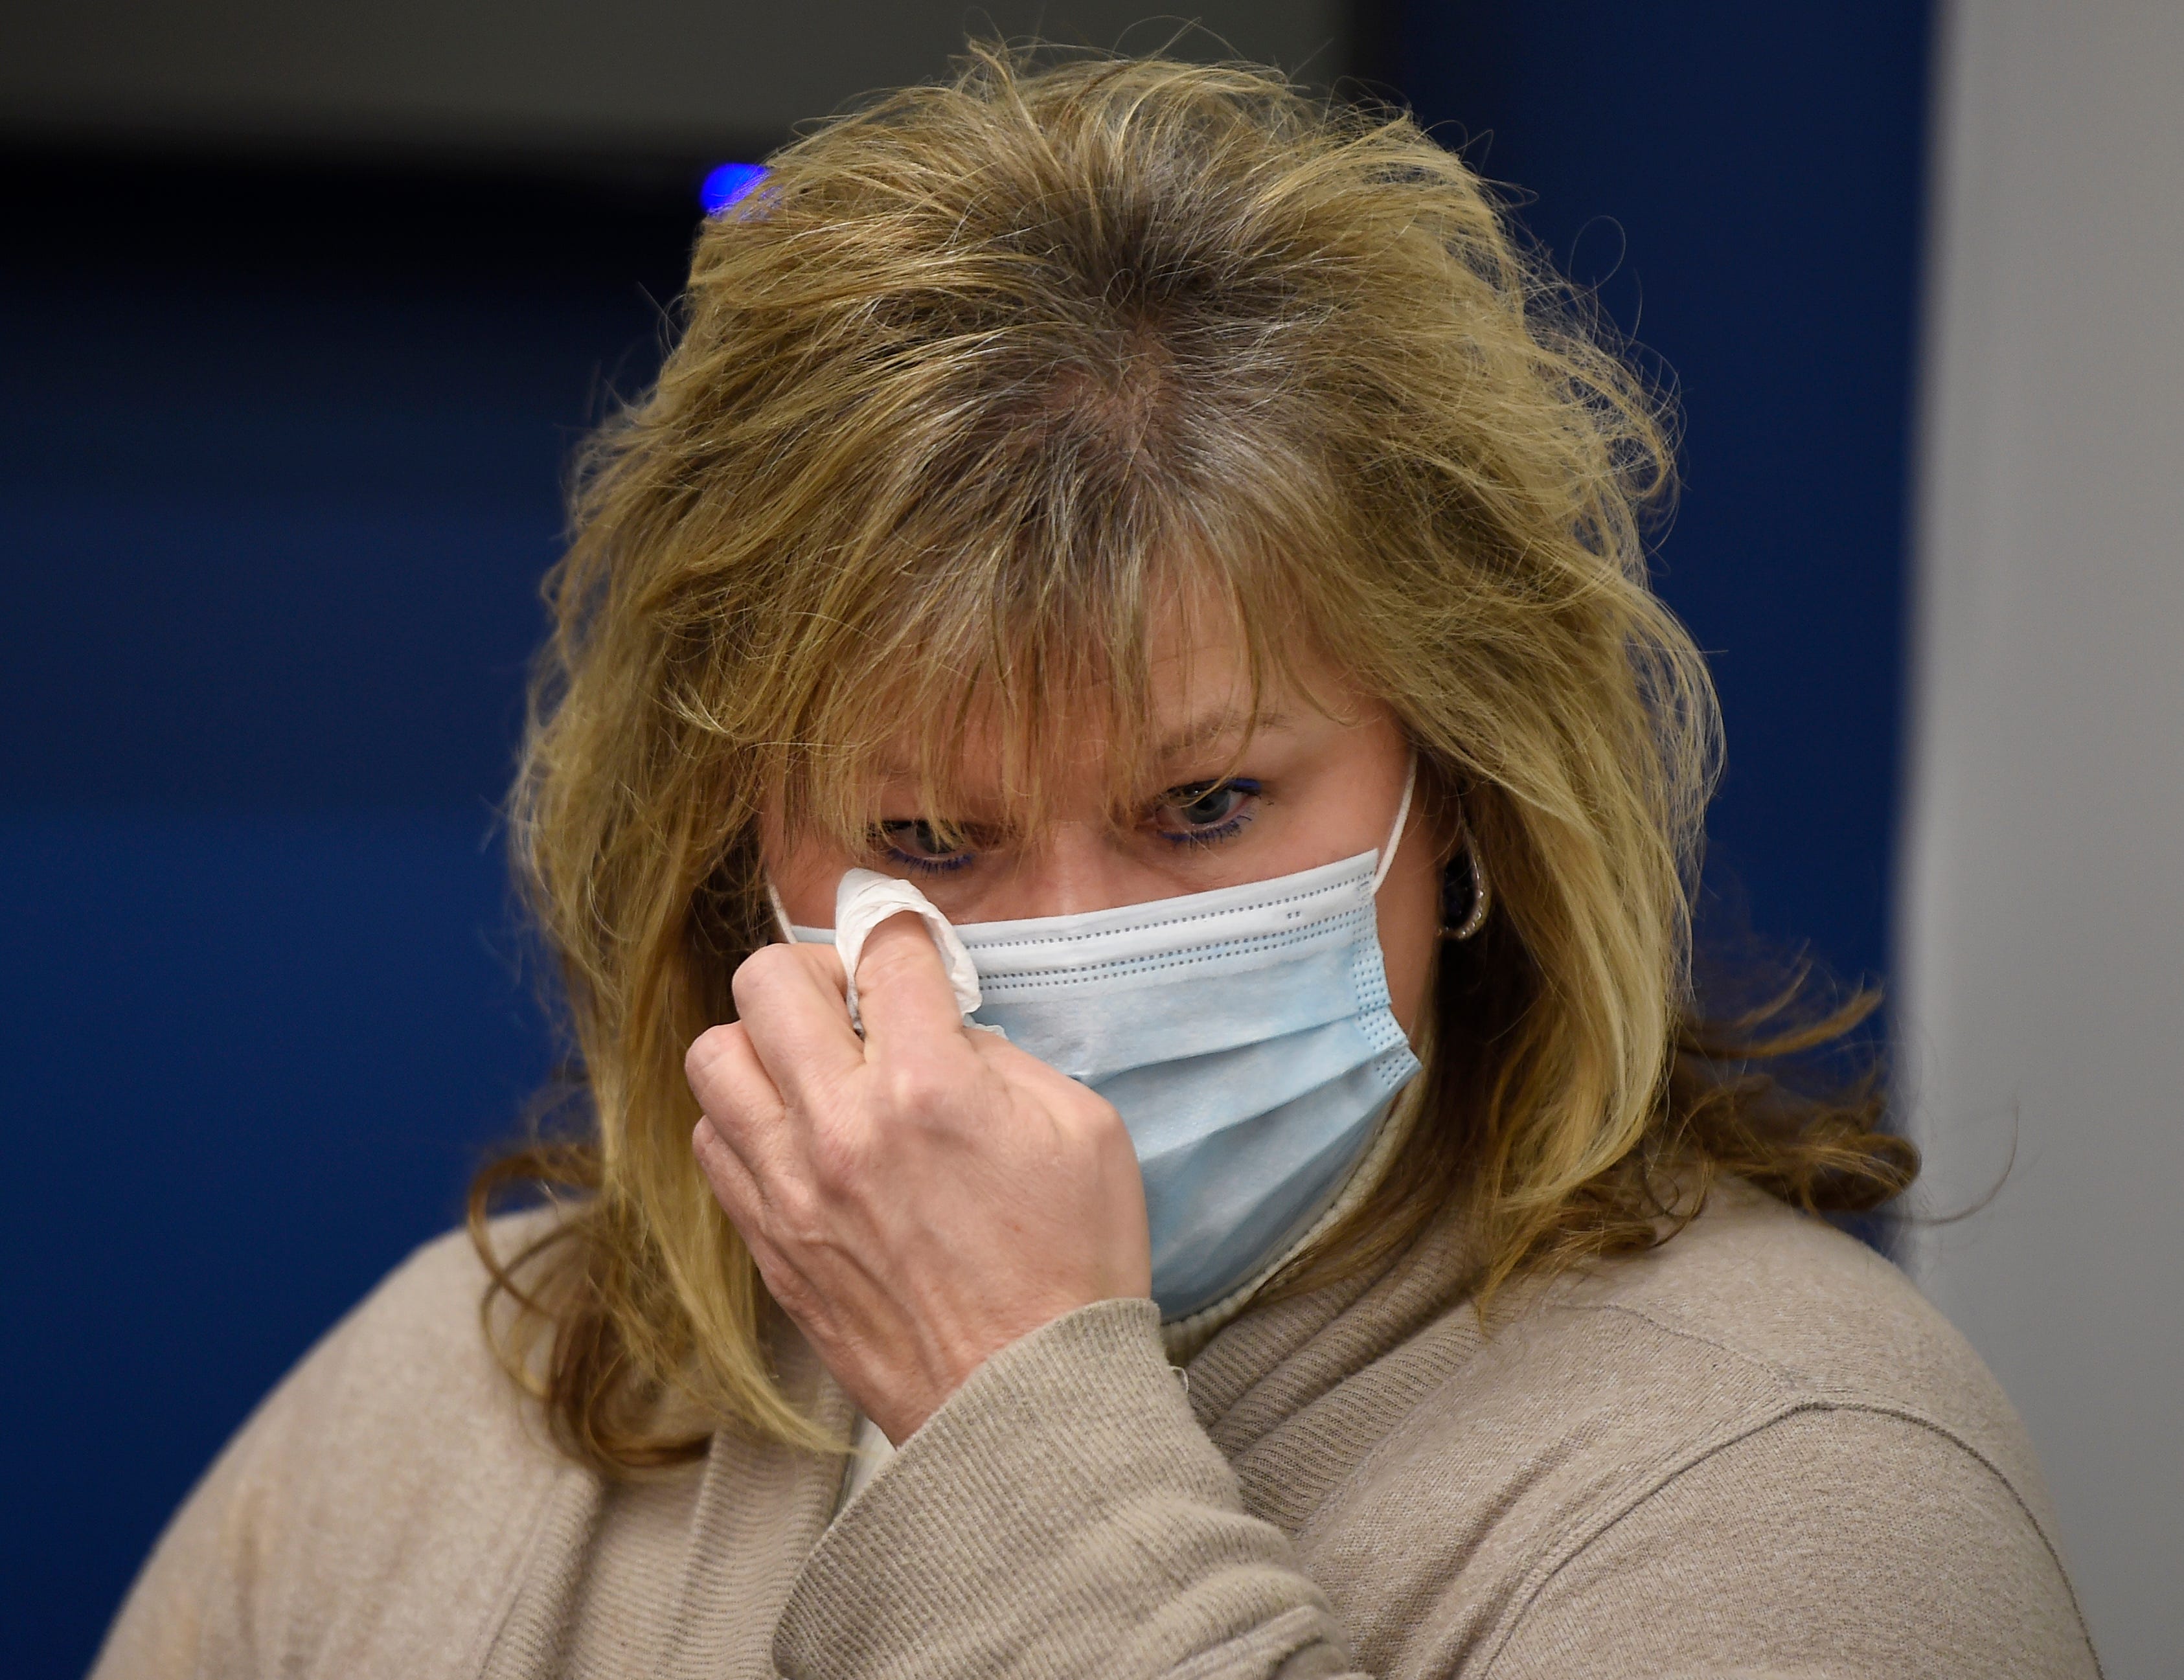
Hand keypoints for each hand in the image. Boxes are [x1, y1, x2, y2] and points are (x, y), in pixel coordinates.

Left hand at [686, 913, 1152, 1442]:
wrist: (1027, 1404)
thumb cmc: (1072, 1269)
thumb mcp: (1084, 1130)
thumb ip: (1004, 1057)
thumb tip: (944, 1028)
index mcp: (931, 1087)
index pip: (884, 951)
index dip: (900, 931)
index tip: (906, 943)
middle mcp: (842, 1127)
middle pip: (767, 980)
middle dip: (815, 969)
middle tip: (855, 1004)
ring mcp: (790, 1188)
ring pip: (714, 1056)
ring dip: (763, 1044)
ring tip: (813, 1069)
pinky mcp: (767, 1242)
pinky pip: (711, 1143)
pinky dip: (745, 1121)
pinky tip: (798, 1136)